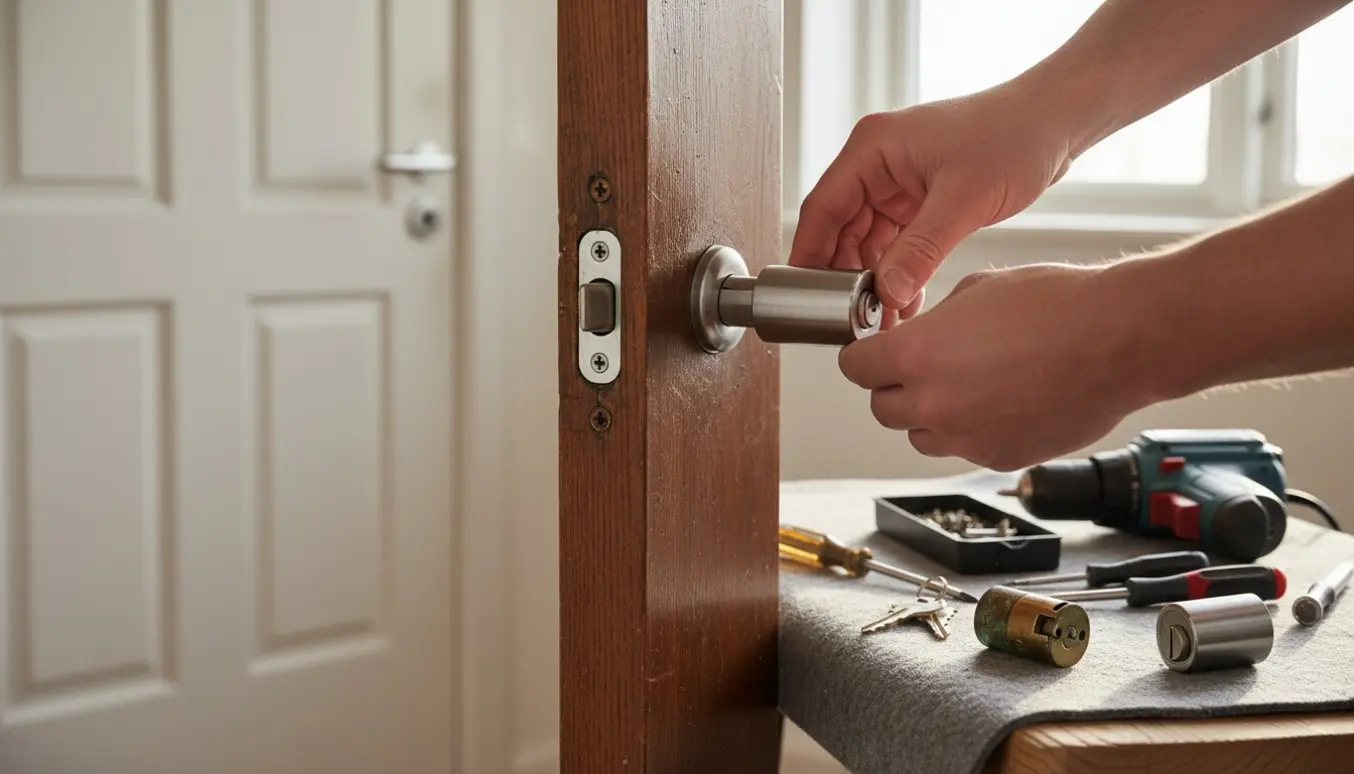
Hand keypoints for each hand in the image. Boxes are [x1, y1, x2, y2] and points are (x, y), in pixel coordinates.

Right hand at [788, 83, 1073, 321]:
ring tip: (878, 318)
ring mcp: (897, 182)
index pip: (823, 207)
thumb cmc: (1014, 136)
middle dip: (844, 275)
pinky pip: (895, 243)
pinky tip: (903, 302)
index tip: (805, 295)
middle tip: (849, 317)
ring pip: (866, 241)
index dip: (809, 254)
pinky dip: (897, 272)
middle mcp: (878, 163)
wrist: (1056, 123)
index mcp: (873, 148)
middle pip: (840, 228)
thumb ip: (920, 250)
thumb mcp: (963, 199)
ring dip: (872, 279)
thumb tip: (885, 293)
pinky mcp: (919, 200)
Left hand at [837, 262, 1154, 470]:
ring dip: (929, 415)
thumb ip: (936, 321)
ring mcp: (966, 438)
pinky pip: (966, 450)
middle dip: (894, 387)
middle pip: (881, 408)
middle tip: (920, 368)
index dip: (863, 357)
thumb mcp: (978, 289)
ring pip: (920, 436)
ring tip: (965, 386)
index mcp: (916, 356)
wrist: (1119, 340)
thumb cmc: (1058, 306)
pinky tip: (1002, 403)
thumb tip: (926, 334)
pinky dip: (972, 431)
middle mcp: (933, 404)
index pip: (854, 368)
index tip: (873, 352)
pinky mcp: (999, 458)